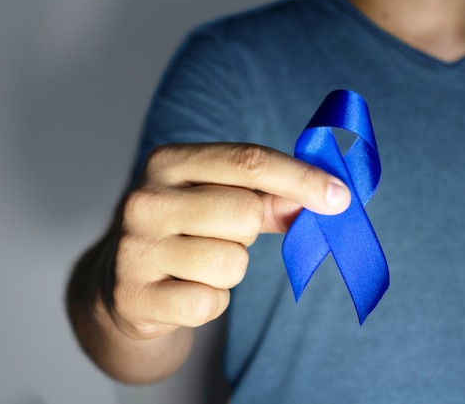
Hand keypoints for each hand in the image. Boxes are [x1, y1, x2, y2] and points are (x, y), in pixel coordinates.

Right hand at [110, 142, 350, 339]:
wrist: (124, 282)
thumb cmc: (185, 230)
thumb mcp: (220, 198)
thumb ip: (269, 197)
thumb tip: (325, 199)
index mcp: (167, 162)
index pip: (247, 161)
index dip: (300, 178)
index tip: (340, 197)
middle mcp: (144, 200)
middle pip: (244, 213)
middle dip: (247, 232)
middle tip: (221, 236)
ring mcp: (135, 250)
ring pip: (232, 263)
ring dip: (230, 270)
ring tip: (198, 264)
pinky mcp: (134, 297)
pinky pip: (210, 303)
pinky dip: (210, 302)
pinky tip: (184, 291)